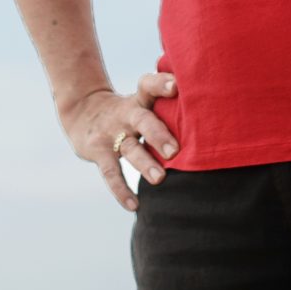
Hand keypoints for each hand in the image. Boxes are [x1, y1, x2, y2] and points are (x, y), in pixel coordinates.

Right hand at [60, 71, 179, 211]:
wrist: (82, 110)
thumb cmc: (127, 110)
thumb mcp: (141, 101)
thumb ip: (166, 107)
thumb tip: (208, 116)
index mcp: (139, 100)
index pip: (148, 86)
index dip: (161, 84)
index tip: (177, 85)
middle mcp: (126, 115)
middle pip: (143, 120)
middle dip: (158, 135)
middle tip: (175, 150)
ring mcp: (111, 133)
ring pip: (130, 149)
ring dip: (144, 164)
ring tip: (160, 179)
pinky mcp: (98, 151)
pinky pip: (110, 173)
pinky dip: (121, 190)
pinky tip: (134, 205)